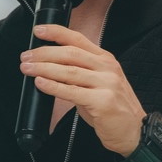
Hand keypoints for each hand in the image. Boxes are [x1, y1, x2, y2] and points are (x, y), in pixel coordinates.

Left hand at [20, 23, 143, 155]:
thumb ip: (80, 73)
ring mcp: (106, 84)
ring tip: (28, 68)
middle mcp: (107, 68)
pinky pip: (72, 92)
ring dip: (44, 68)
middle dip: (44, 53)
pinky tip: (41, 83)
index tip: (39, 31)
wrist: (134, 131)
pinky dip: (53, 87)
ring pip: (69, 71)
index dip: (57, 33)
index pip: (78, 40)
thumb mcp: (100, 83)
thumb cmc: (114, 109)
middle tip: (26, 56)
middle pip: (71, 54)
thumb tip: (50, 67)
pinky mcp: (102, 102)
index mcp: (106, 60)